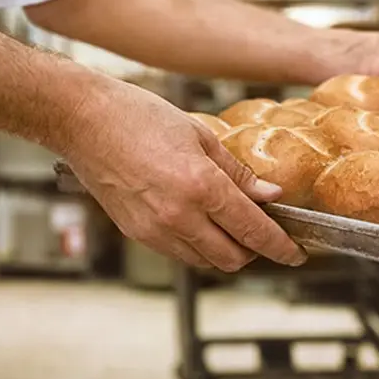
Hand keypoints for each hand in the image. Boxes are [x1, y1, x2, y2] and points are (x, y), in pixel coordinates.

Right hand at [62, 80, 307, 272]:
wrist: (82, 120)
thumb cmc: (138, 116)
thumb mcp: (200, 136)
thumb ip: (237, 172)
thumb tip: (270, 194)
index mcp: (202, 186)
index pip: (254, 231)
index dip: (280, 247)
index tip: (296, 253)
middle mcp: (180, 215)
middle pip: (233, 258)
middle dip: (255, 252)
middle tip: (264, 234)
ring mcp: (155, 229)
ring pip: (206, 262)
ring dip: (226, 252)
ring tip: (231, 227)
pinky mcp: (137, 234)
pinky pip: (179, 254)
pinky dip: (198, 248)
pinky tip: (200, 223)